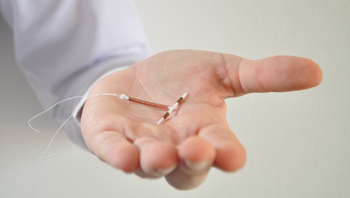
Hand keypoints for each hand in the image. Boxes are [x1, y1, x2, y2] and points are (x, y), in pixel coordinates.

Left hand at [81, 50, 321, 189]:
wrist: (135, 77)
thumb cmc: (177, 79)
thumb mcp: (221, 70)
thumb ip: (261, 76)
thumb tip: (313, 72)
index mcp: (204, 130)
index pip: (221, 148)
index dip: (227, 153)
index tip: (233, 155)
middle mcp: (177, 145)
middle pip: (188, 167)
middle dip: (195, 162)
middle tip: (199, 150)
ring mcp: (143, 145)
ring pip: (152, 165)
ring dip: (157, 162)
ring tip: (161, 154)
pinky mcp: (112, 139)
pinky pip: (115, 153)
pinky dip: (119, 156)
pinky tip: (124, 155)